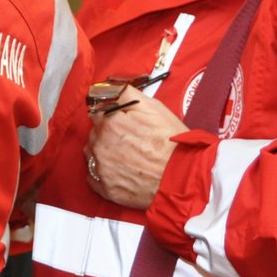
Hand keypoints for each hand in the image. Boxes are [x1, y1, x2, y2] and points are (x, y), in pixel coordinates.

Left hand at [84, 86, 188, 208]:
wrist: (183, 178)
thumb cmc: (171, 143)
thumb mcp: (153, 107)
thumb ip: (126, 94)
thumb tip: (110, 87)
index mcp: (109, 123)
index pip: (97, 113)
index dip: (111, 117)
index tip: (122, 124)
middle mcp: (99, 145)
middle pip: (94, 134)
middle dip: (107, 135)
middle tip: (130, 142)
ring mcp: (101, 169)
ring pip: (92, 155)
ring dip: (104, 154)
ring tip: (127, 158)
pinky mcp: (106, 189)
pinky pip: (94, 178)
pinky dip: (104, 174)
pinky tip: (121, 172)